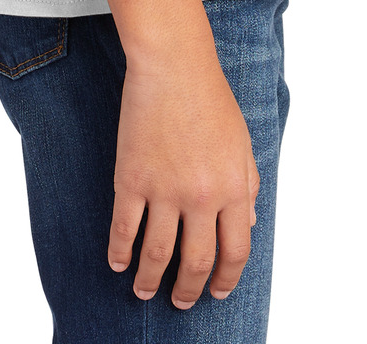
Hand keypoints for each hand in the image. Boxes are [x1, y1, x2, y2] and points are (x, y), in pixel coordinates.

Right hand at [108, 41, 260, 309]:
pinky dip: (120, 252)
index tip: (217, 292)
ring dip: (150, 280)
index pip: (235, 251)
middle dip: (188, 290)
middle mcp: (201, 196)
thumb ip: (247, 186)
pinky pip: (124, 228)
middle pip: (196, 261)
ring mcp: (163, 189)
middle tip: (181, 301)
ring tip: (145, 292)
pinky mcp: (131, 179)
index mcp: (234, 188)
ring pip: (156, 254)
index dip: (226, 278)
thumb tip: (248, 224)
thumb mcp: (242, 143)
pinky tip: (118, 264)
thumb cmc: (210, 98)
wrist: (173, 65)